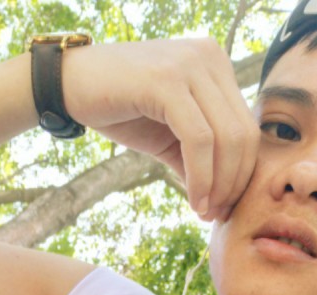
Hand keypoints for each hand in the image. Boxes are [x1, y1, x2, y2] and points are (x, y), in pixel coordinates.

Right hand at [62, 38, 259, 221]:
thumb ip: (198, 159)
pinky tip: (193, 200)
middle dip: (234, 183)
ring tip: (203, 211)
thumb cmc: (120, 109)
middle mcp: (209, 57)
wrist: (69, 85)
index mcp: (215, 65)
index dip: (242, 173)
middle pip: (243, 134)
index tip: (224, 207)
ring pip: (225, 139)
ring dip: (218, 185)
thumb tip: (222, 201)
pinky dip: (201, 176)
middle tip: (216, 214)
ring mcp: (190, 66)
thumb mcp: (169, 136)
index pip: (247, 127)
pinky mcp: (168, 81)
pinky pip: (198, 140)